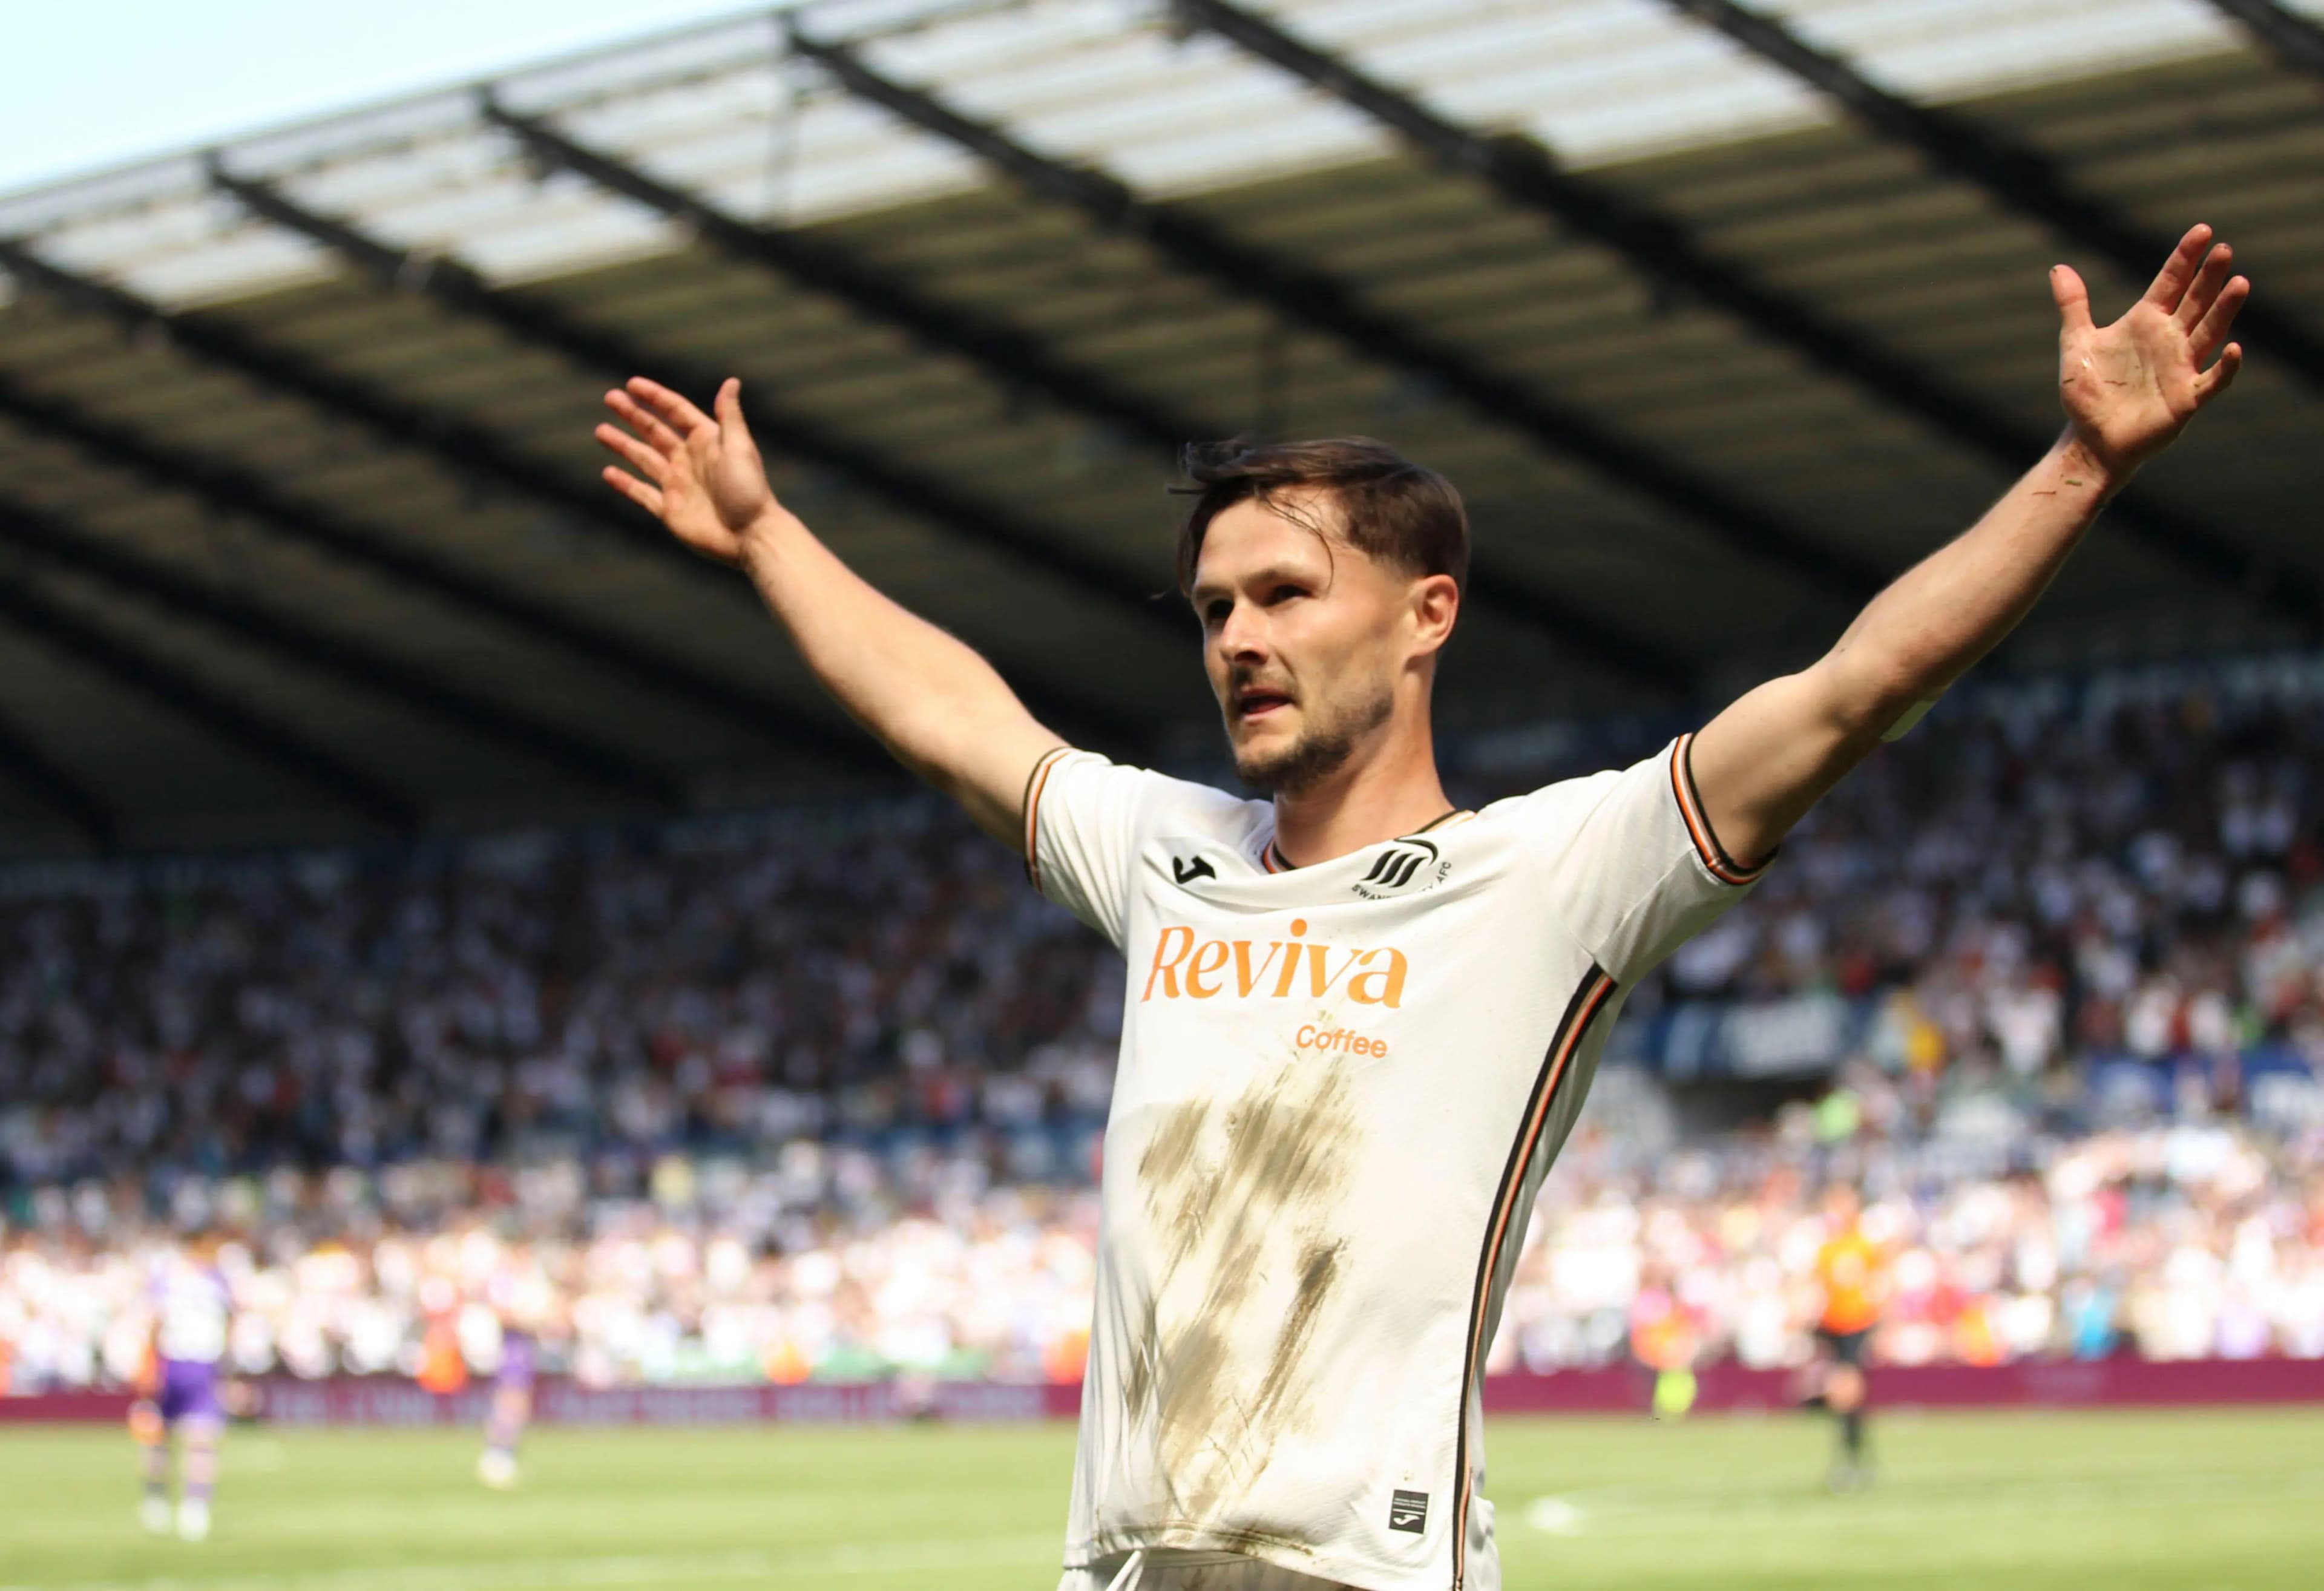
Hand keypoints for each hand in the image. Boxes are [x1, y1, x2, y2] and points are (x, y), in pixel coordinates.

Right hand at [595, 376, 784, 564]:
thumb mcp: (739, 448)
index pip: (675, 412)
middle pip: (655, 431)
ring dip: (623, 444)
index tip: (631, 384)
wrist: (750, 536)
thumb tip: (731, 381)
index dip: (654, 397)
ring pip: (643, 458)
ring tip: (601, 430)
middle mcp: (689, 460)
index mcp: (706, 441)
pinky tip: (608, 472)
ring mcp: (677, 485)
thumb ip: (730, 415)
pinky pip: (642, 493)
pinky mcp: (669, 511)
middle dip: (633, 415)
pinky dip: (625, 483)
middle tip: (609, 398)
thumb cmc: (748, 491)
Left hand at [2052, 225, 2246, 478]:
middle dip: (2209, 277)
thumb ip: (2073, 305)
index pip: (2171, 281)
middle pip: (2196, 301)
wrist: (2090, 439)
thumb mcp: (2076, 343)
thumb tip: (2058, 268)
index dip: (2185, 257)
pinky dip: (2226, 367)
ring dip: (2224, 310)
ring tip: (2239, 283)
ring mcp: (2182, 367)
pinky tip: (2236, 349)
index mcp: (2146, 321)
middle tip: (2223, 250)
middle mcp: (2170, 339)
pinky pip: (2213, 380)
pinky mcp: (2187, 398)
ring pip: (2210, 332)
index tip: (2202, 231)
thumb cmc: (2088, 392)